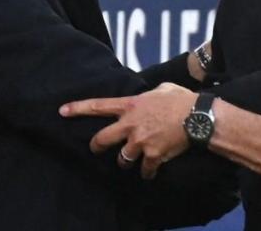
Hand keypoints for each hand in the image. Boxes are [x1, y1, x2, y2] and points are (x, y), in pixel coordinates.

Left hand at [60, 83, 195, 178]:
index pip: (98, 106)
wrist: (198, 117)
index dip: (78, 108)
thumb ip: (149, 93)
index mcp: (130, 105)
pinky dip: (147, 172)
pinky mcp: (152, 156)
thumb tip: (149, 94)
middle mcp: (130, 125)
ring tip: (132, 160)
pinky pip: (144, 170)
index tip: (62, 111)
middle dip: (96, 146)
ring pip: (121, 159)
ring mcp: (140, 142)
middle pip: (101, 139)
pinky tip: (151, 172)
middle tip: (96, 149)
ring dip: (125, 161)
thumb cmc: (181, 99)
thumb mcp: (161, 88)